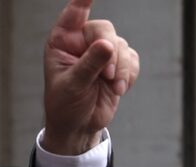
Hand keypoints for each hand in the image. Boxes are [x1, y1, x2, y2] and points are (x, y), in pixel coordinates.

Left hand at [43, 0, 139, 154]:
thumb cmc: (65, 105)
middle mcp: (81, 42)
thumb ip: (89, 65)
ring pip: (121, 45)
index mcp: (62, 41)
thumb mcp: (72, 85)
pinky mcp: (118, 64)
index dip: (84, 0)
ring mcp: (101, 51)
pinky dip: (129, 75)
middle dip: (110, 52)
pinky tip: (118, 89)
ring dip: (121, 68)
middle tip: (108, 75)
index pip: (74, 13)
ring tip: (113, 88)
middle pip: (104, 29)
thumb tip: (107, 45)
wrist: (78, 126)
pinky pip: (132, 59)